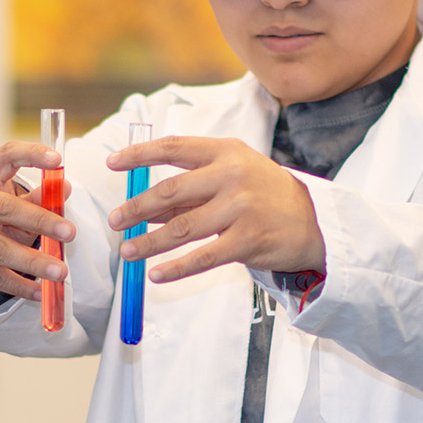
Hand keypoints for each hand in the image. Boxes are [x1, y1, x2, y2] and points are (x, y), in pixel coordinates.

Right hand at [0, 141, 74, 299]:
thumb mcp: (11, 198)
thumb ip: (38, 196)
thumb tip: (65, 189)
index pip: (6, 155)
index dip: (31, 155)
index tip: (57, 160)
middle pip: (3, 209)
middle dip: (39, 221)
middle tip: (70, 232)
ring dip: (33, 261)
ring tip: (60, 271)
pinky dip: (20, 286)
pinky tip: (40, 291)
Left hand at [106, 136, 325, 282]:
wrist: (310, 221)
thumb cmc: (260, 195)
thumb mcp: (229, 177)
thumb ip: (190, 189)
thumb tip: (143, 206)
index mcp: (225, 152)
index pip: (174, 148)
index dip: (139, 155)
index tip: (112, 163)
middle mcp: (232, 176)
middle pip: (171, 190)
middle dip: (137, 207)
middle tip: (114, 220)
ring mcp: (241, 208)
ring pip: (181, 228)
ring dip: (148, 242)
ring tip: (127, 251)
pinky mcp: (247, 241)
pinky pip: (201, 257)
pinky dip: (175, 268)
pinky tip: (155, 275)